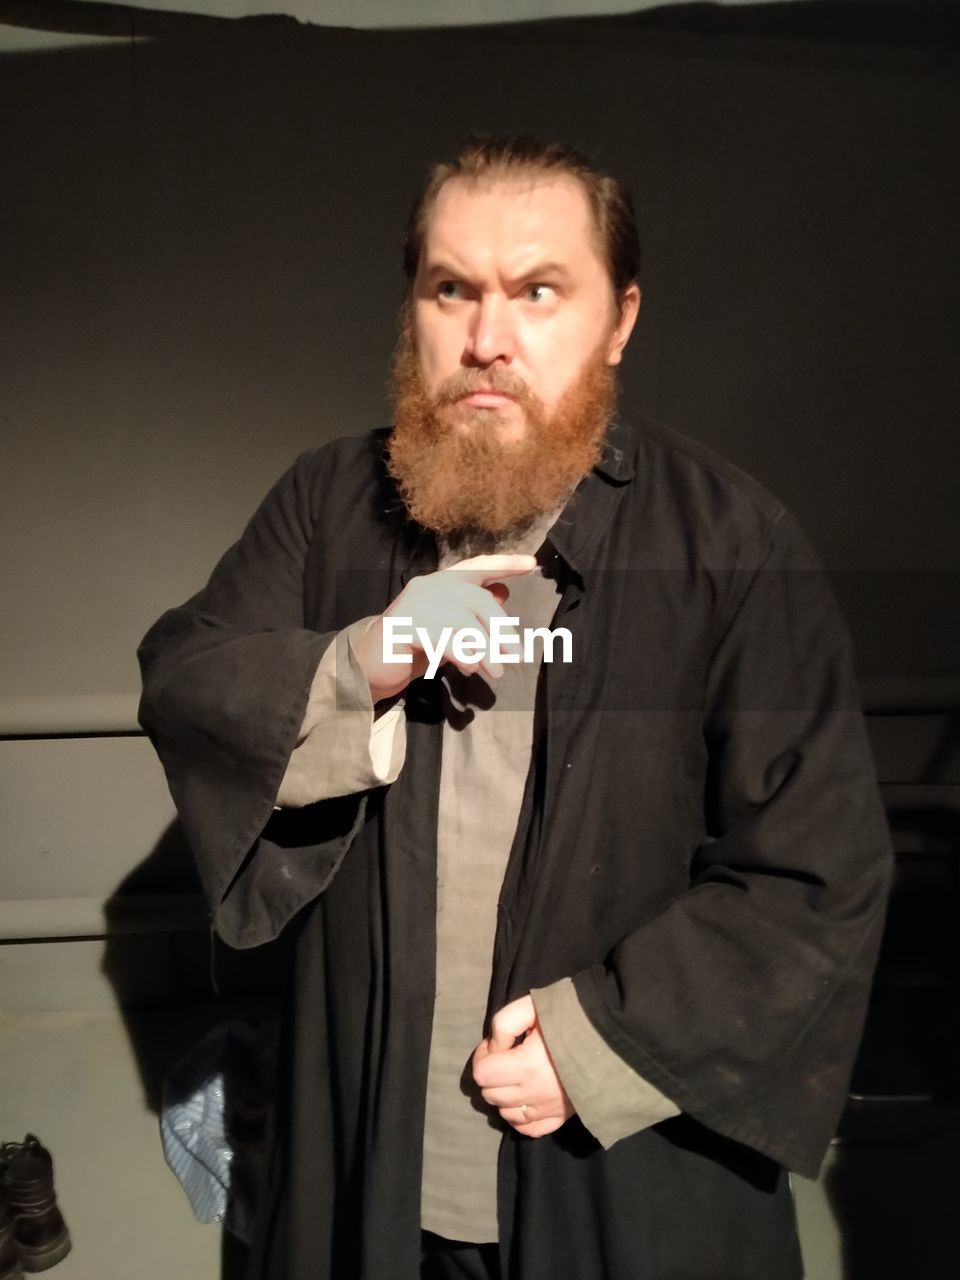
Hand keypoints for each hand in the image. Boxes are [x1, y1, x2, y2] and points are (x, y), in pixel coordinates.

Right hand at [353, 554, 535, 702]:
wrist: (370, 664)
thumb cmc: (414, 645)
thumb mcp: (450, 627)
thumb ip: (473, 610)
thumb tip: (505, 592)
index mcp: (442, 582)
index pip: (478, 566)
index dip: (505, 564)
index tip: (532, 565)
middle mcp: (429, 586)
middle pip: (478, 600)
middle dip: (501, 629)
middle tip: (516, 656)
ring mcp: (415, 604)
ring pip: (463, 623)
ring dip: (485, 650)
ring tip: (496, 672)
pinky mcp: (404, 625)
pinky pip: (443, 638)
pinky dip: (462, 655)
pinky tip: (470, 669)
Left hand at [471, 995, 574, 1138]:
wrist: (612, 1037)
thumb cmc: (571, 1017)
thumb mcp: (533, 1006)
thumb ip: (504, 1023)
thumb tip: (494, 1048)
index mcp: (527, 1065)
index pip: (482, 1073)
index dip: (482, 1056)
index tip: (496, 1044)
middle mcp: (535, 1093)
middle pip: (490, 1094)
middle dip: (491, 1074)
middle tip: (506, 1057)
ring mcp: (548, 1110)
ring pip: (505, 1113)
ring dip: (503, 1095)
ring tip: (516, 1076)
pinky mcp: (560, 1119)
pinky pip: (526, 1129)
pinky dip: (519, 1116)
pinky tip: (524, 1099)